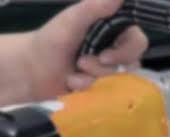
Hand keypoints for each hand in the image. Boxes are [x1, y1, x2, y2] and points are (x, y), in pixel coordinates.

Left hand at [30, 0, 148, 96]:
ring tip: (73, 74)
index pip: (138, 42)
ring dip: (93, 78)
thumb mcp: (72, 20)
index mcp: (112, 31)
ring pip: (118, 82)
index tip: (106, 56)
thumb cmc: (50, 41)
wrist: (32, 70)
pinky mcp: (100, 89)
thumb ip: (95, 7)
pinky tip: (72, 84)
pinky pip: (106, 95)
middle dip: (104, 68)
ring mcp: (108, 72)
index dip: (127, 51)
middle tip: (82, 63)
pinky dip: (87, 89)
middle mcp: (114, 51)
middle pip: (131, 64)